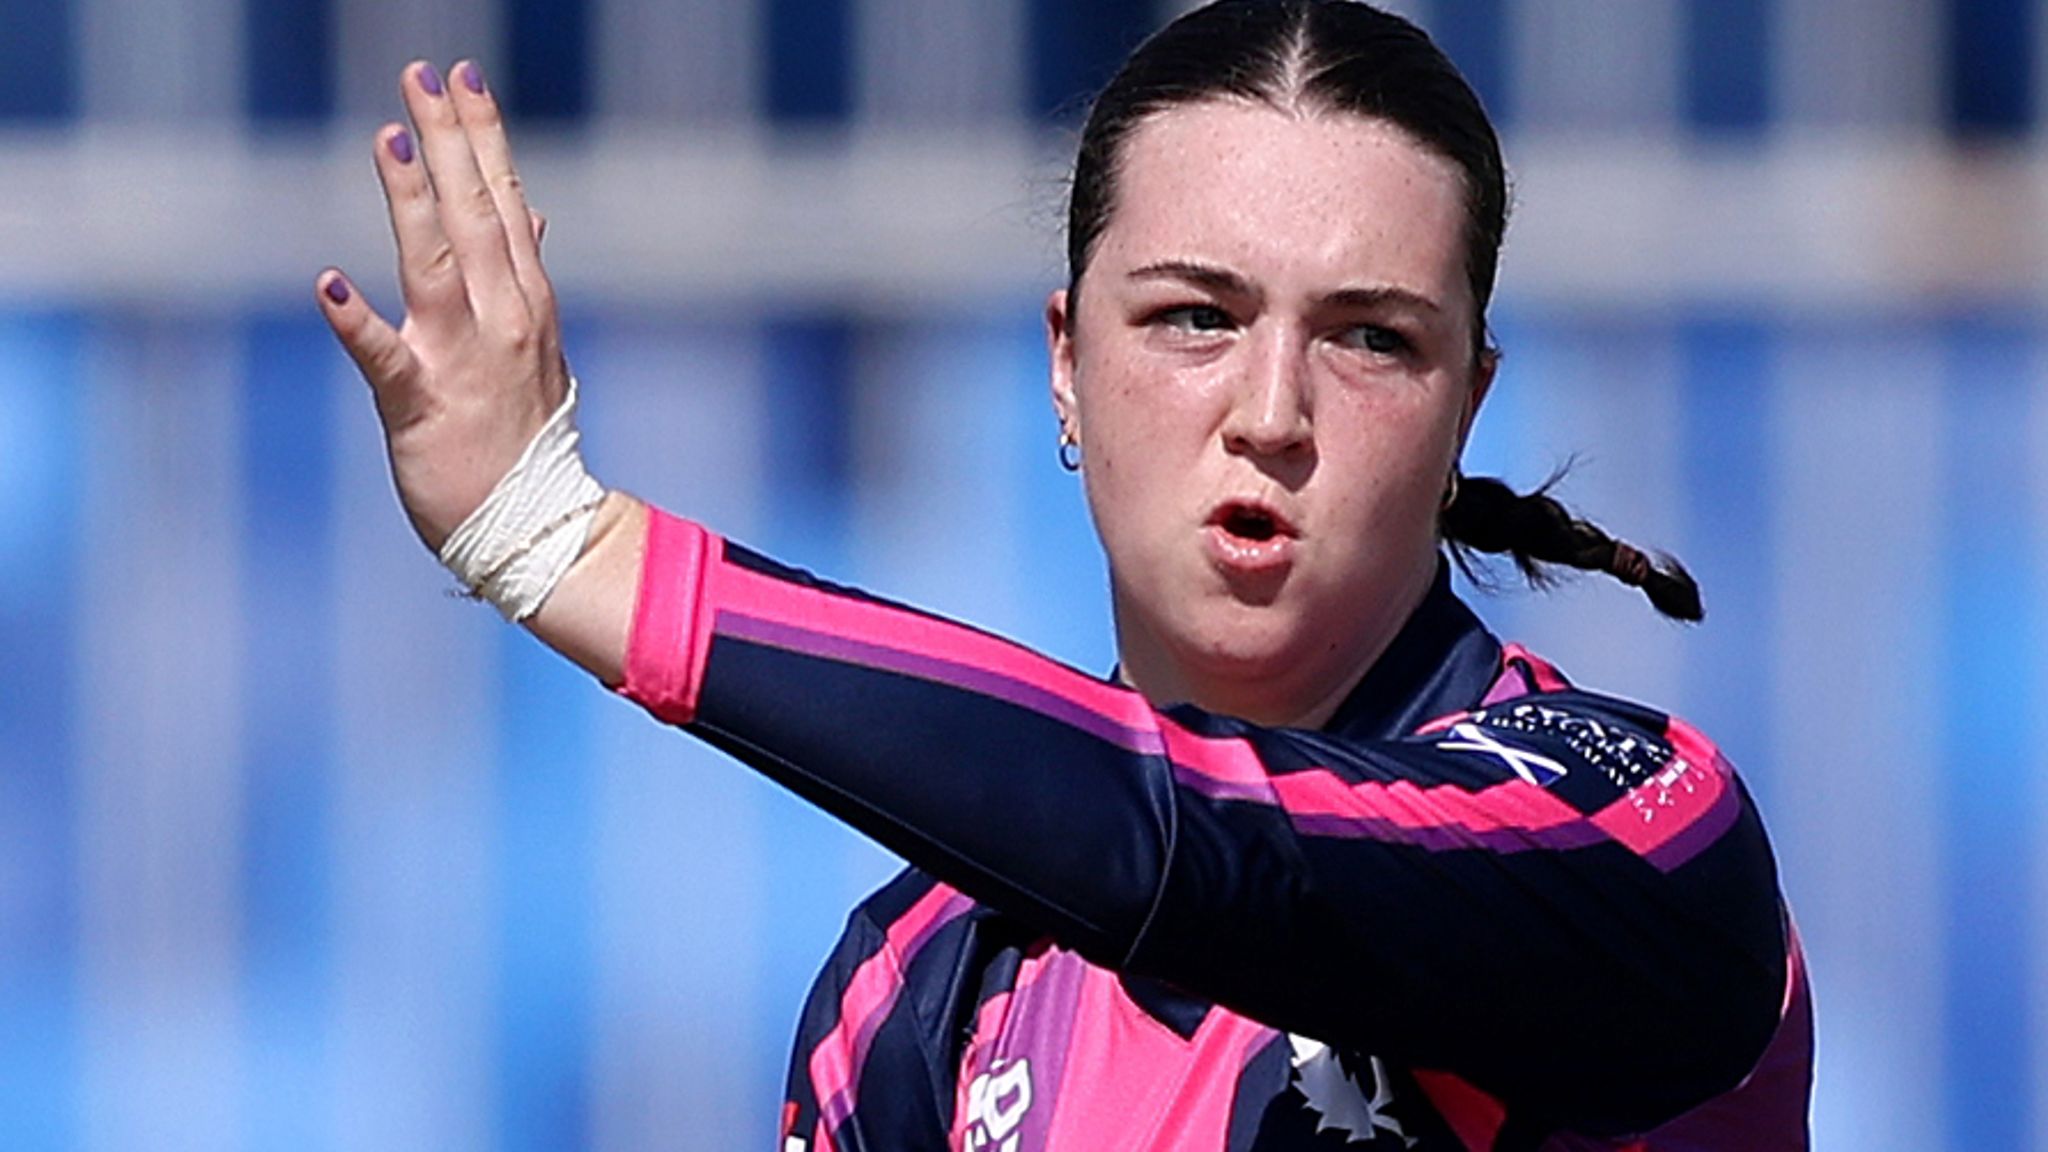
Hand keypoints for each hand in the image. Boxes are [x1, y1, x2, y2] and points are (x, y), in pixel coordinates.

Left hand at [316, 59, 563, 552]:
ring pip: (436, 266)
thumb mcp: (540, 347)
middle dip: (449, 141)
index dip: (483, 137)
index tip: (463, 76)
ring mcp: (463, 360)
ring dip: (413, 202)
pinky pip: (385, 359)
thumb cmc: (528, 439)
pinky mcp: (422, 405)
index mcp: (527, 301)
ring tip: (391, 139)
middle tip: (423, 76)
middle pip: (473, 215)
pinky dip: (358, 322)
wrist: (540, 528)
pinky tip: (327, 282)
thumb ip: (526, 274)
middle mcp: (503, 318)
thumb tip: (531, 212)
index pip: (504, 201)